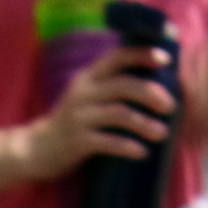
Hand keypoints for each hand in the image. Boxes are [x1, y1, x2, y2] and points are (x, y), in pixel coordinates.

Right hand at [24, 46, 173, 181]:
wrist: (37, 148)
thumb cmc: (73, 123)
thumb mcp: (88, 97)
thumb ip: (112, 87)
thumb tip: (154, 85)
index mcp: (89, 78)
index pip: (118, 57)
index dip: (142, 54)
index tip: (166, 59)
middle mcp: (84, 93)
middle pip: (123, 85)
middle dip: (151, 93)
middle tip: (171, 106)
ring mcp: (80, 117)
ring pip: (119, 114)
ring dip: (144, 123)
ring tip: (163, 133)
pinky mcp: (77, 142)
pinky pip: (107, 142)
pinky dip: (128, 146)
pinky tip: (142, 152)